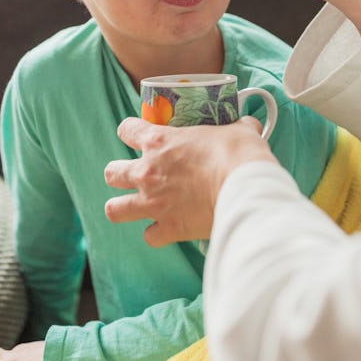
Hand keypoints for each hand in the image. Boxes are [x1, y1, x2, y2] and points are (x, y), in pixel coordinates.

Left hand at [105, 116, 277, 246]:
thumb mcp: (237, 130)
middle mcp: (148, 172)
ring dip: (123, 206)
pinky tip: (167, 228)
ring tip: (136, 206)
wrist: (245, 188)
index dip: (132, 131)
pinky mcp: (169, 229)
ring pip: (115, 208)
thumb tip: (247, 125)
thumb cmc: (239, 154)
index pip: (128, 130)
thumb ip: (236, 126)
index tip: (141, 135)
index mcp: (160, 141)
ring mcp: (154, 203)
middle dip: (120, 174)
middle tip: (137, 175)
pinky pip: (149, 236)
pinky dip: (156, 233)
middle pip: (112, 173)